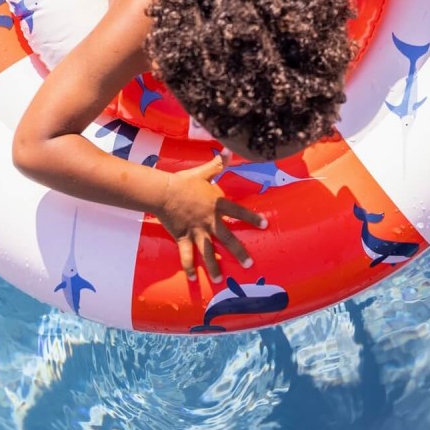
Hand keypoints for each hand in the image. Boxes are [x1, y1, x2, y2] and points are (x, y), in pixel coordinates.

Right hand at [156, 155, 266, 282]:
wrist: (164, 191)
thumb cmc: (184, 181)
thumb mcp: (204, 172)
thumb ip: (218, 164)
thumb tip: (229, 149)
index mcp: (217, 205)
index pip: (239, 212)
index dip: (252, 219)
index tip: (265, 226)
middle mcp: (209, 221)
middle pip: (227, 238)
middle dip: (238, 252)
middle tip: (249, 265)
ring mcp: (196, 231)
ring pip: (208, 251)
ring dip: (214, 266)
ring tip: (221, 280)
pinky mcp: (182, 237)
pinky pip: (186, 255)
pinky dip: (189, 267)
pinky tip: (193, 279)